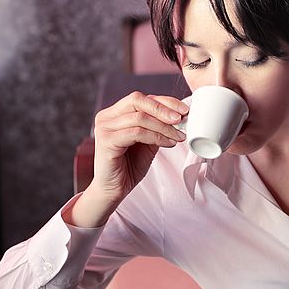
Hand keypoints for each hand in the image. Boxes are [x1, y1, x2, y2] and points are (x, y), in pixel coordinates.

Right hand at [71, 92, 186, 226]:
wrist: (115, 189)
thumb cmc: (130, 165)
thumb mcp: (148, 141)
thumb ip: (157, 127)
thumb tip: (180, 116)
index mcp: (115, 113)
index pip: (141, 98)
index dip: (164, 101)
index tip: (184, 110)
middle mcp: (107, 117)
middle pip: (137, 100)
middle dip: (163, 109)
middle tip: (182, 119)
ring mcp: (104, 128)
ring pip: (140, 118)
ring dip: (164, 127)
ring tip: (179, 136)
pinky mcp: (106, 141)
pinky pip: (137, 133)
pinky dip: (157, 137)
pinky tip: (168, 143)